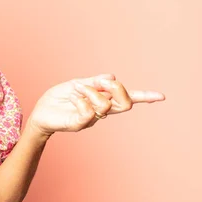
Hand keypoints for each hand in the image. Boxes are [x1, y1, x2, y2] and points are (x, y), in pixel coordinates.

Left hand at [28, 74, 165, 136]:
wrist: (40, 112)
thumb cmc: (58, 99)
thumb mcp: (77, 84)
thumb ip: (94, 82)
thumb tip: (112, 77)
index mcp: (102, 100)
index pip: (127, 100)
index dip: (144, 97)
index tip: (161, 97)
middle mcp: (100, 111)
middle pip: (125, 103)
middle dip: (118, 88)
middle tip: (100, 82)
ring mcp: (91, 119)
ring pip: (105, 104)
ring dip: (90, 91)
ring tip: (76, 90)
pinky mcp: (79, 124)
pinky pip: (88, 111)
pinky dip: (81, 99)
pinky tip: (71, 98)